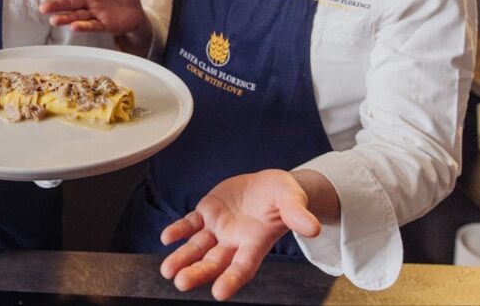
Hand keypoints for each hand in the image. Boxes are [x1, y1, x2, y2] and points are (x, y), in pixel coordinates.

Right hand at [39, 0, 147, 36]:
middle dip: (56, 5)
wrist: (136, 11)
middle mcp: (88, 1)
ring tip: (53, 20)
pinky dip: (83, 26)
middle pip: (70, 3)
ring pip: (76, 16)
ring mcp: (94, 14)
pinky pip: (92, 26)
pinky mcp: (102, 25)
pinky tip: (74, 27)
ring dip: (65, 18)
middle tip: (43, 8)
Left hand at [159, 170, 321, 301]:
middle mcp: (234, 240)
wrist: (270, 185)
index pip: (243, 266)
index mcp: (256, 242)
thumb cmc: (284, 197)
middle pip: (214, 261)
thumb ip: (298, 214)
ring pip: (197, 247)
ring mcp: (218, 228)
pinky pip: (189, 224)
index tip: (219, 293)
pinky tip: (166, 238)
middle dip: (198, 272)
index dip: (232, 279)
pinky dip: (178, 230)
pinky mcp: (207, 212)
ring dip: (182, 258)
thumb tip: (313, 228)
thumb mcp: (293, 200)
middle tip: (181, 282)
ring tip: (167, 271)